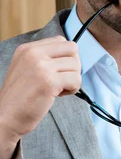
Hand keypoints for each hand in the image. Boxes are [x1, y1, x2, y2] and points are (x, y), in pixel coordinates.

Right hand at [0, 36, 80, 158]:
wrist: (5, 117)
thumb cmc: (19, 97)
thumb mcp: (26, 68)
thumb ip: (44, 59)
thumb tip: (72, 57)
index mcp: (27, 49)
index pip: (60, 41)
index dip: (65, 57)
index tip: (57, 71)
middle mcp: (33, 53)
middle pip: (72, 48)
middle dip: (73, 65)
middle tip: (63, 79)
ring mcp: (41, 66)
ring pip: (76, 65)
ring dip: (73, 79)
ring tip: (59, 89)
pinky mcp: (49, 81)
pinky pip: (76, 79)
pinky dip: (73, 89)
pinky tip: (59, 95)